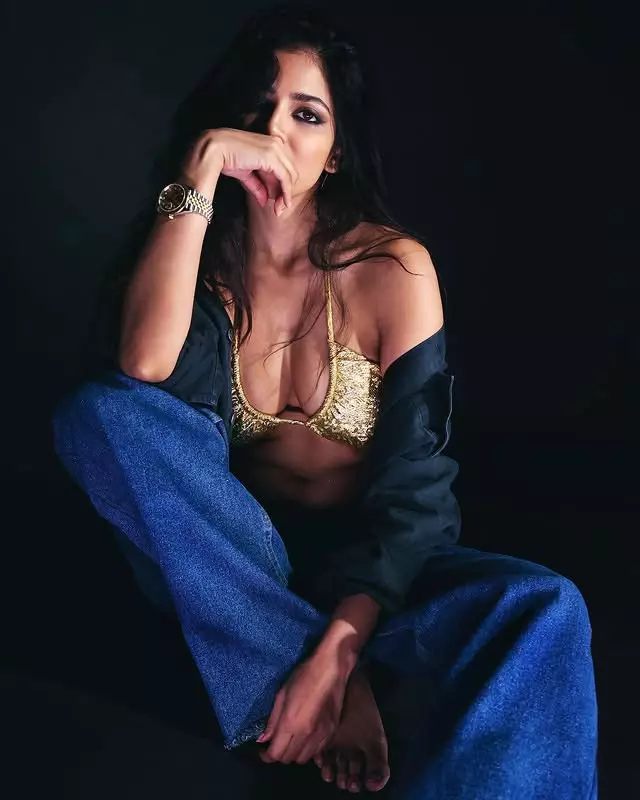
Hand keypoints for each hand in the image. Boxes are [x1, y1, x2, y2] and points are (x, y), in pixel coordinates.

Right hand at [179, 127, 298, 215]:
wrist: (214, 150)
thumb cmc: (226, 158)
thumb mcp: (245, 173)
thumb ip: (257, 186)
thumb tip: (264, 201)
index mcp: (270, 144)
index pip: (284, 167)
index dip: (283, 186)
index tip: (278, 202)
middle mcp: (275, 144)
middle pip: (290, 172)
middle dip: (286, 192)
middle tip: (280, 209)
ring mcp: (274, 149)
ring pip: (290, 176)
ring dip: (286, 195)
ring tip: (279, 209)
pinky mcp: (271, 157)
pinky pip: (284, 178)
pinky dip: (286, 192)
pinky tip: (282, 203)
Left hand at [257, 652, 348, 765]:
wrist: (332, 669)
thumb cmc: (303, 676)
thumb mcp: (282, 694)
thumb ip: (272, 720)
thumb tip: (263, 739)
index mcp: (291, 724)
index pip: (276, 754)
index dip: (266, 756)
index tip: (263, 751)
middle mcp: (306, 735)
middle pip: (289, 759)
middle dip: (279, 754)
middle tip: (276, 743)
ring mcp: (321, 735)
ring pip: (303, 758)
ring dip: (293, 754)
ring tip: (290, 741)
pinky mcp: (332, 732)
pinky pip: (317, 752)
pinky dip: (308, 751)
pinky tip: (305, 739)